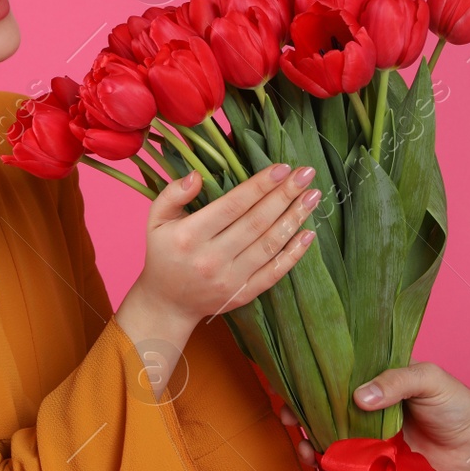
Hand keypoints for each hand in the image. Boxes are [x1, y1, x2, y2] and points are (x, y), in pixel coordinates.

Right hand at [130, 162, 321, 325]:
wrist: (167, 303)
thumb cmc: (164, 254)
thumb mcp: (156, 220)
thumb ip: (172, 194)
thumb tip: (197, 176)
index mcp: (190, 236)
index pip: (232, 206)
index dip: (259, 185)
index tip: (282, 167)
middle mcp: (211, 258)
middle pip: (256, 222)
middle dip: (284, 195)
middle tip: (306, 174)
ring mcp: (230, 278)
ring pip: (270, 244)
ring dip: (295, 218)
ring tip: (313, 196)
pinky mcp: (244, 293)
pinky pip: (274, 272)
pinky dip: (294, 253)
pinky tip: (309, 233)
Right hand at [276, 362, 469, 470]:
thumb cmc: (456, 405)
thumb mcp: (428, 379)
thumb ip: (396, 382)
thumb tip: (358, 397)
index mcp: (375, 379)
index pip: (334, 376)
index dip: (309, 381)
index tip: (292, 389)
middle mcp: (366, 407)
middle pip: (323, 408)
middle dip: (300, 413)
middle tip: (288, 419)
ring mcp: (368, 436)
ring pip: (329, 437)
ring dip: (310, 441)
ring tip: (305, 448)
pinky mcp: (375, 463)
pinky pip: (345, 463)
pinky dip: (329, 465)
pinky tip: (319, 464)